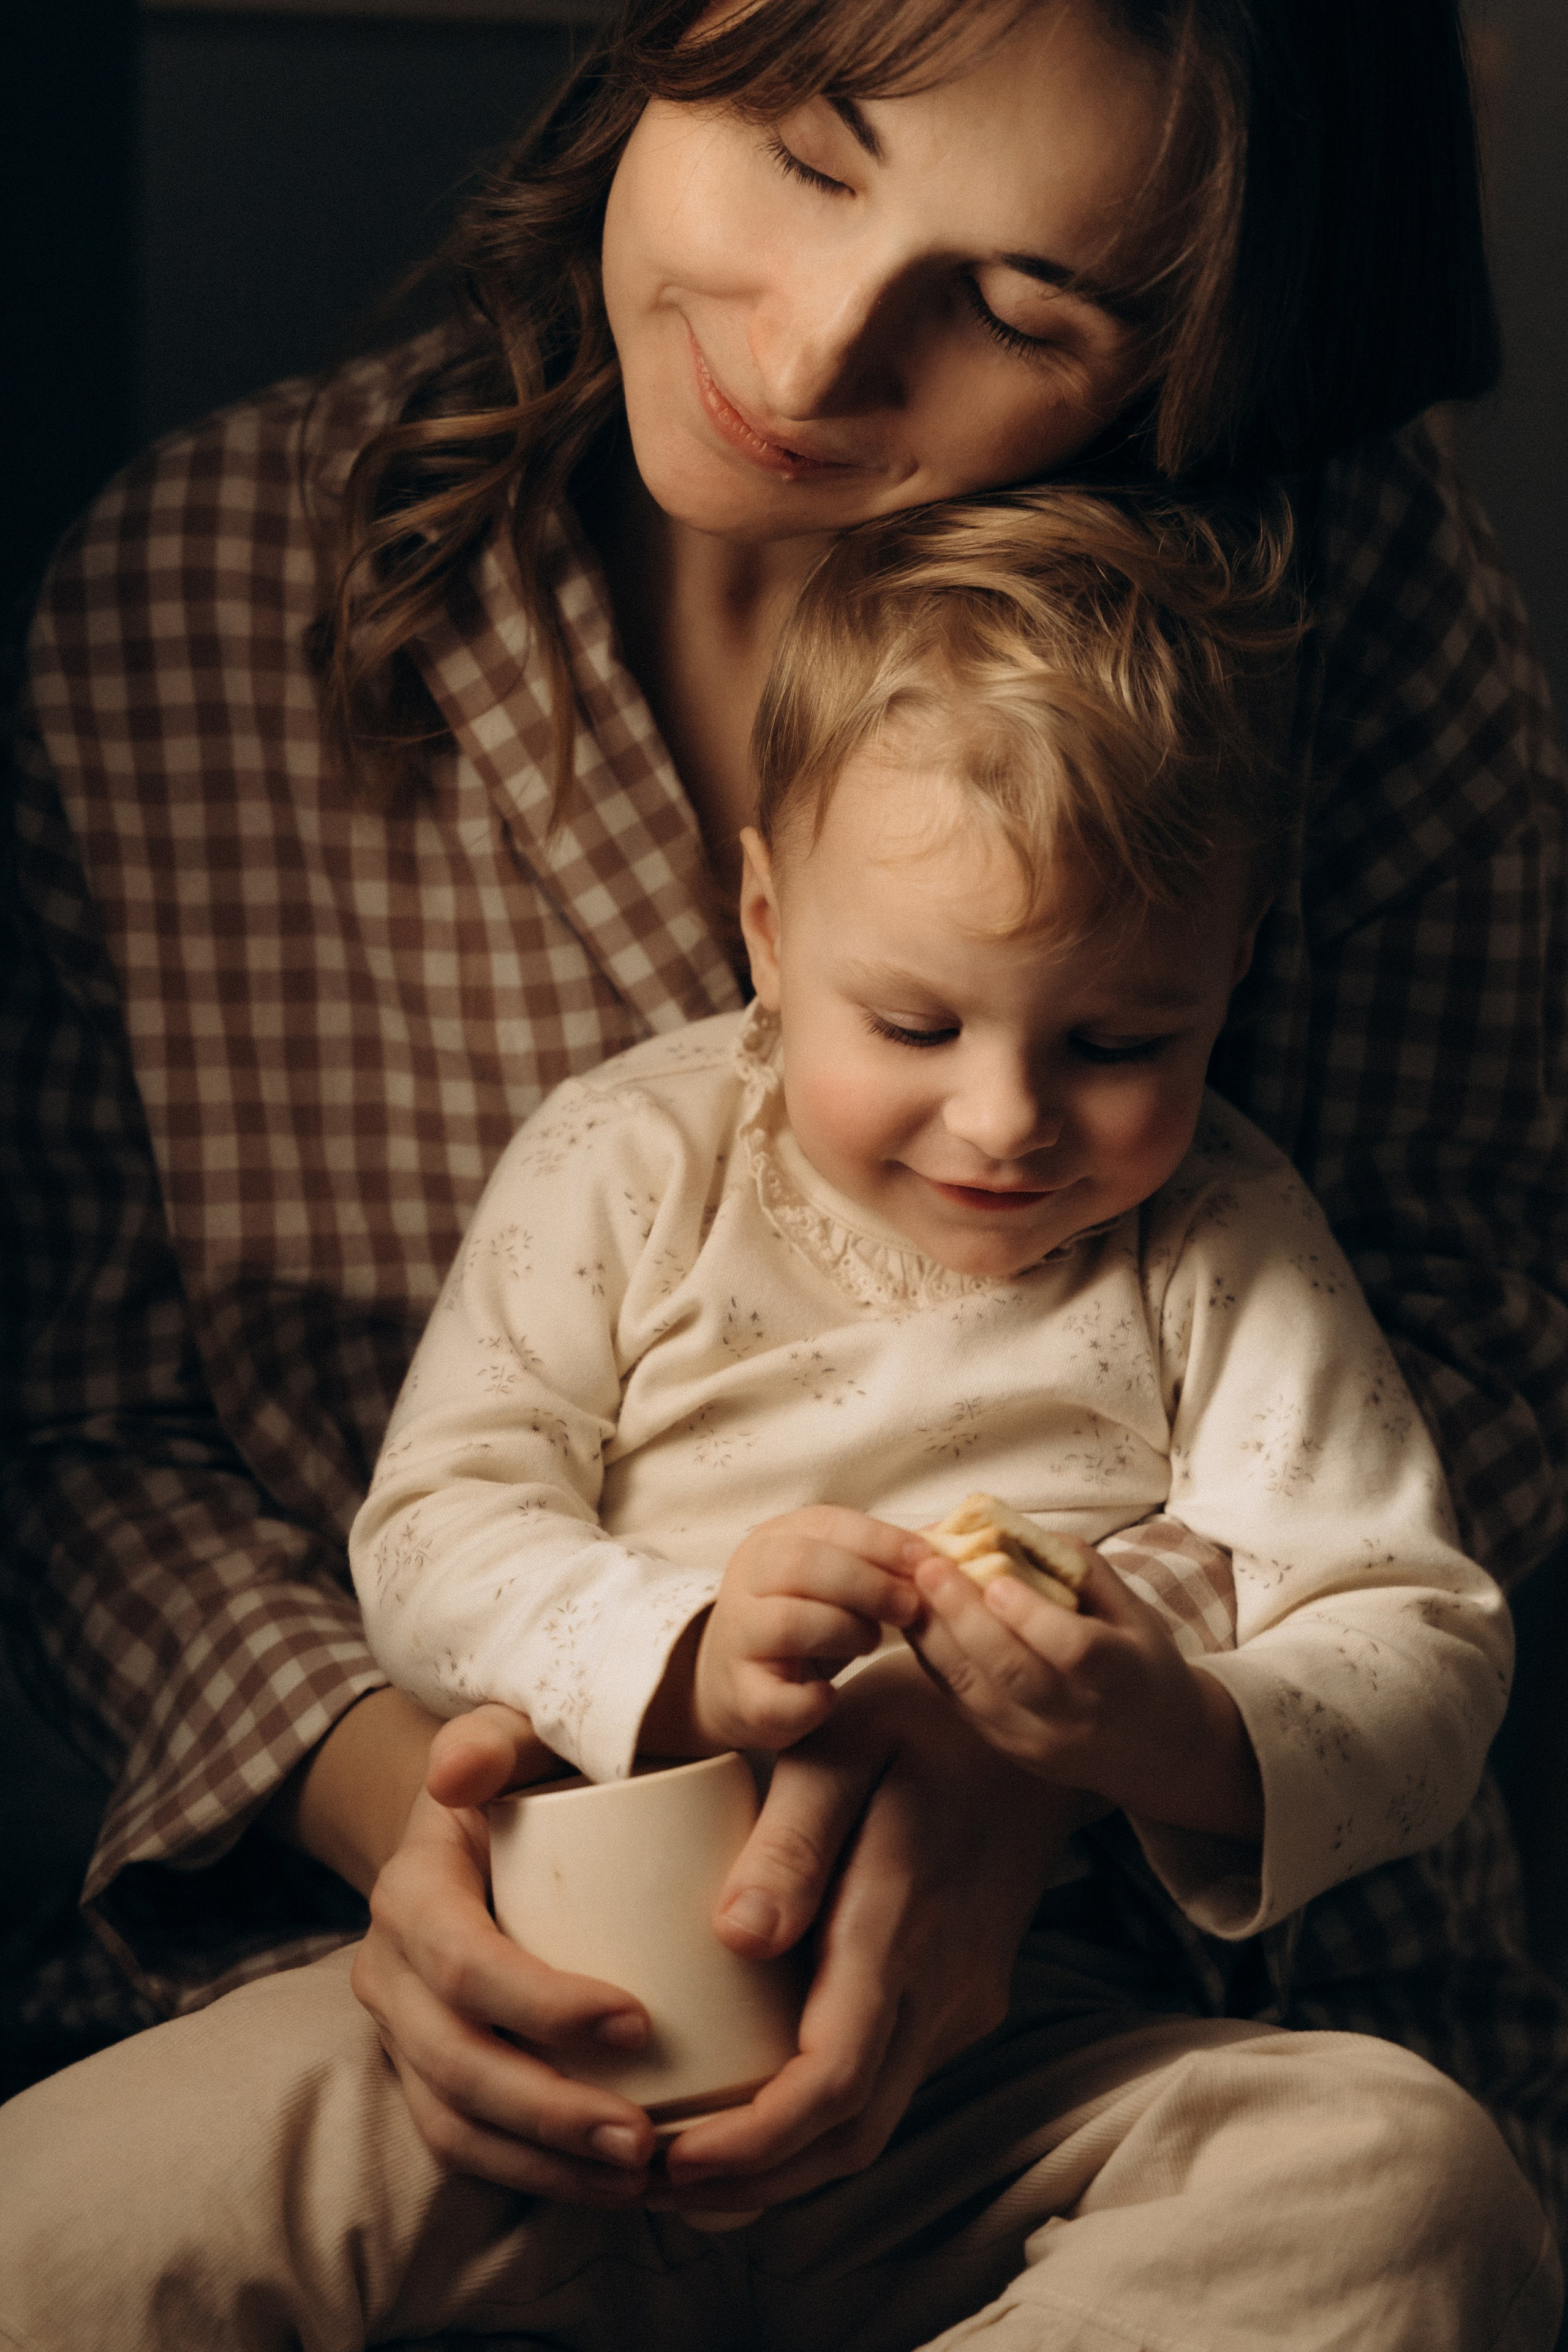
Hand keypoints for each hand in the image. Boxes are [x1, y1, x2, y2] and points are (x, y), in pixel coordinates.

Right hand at [350, 1702, 662, 2202]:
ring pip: (455, 2125)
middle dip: (550, 2113)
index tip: (639, 2022)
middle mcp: (391, 1974)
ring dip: (546, 2165)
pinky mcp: (429, 2078)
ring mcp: (403, 2036)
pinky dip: (535, 2177)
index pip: (464, 1965)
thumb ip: (495, 1735)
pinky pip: (467, 2146)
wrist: (474, 1825)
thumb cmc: (520, 1776)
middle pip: (456, 2065)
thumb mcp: (512, 1734)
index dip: (542, 2005)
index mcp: (410, 1893)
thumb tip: (454, 1772)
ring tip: (640, 2176)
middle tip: (646, 2139)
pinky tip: (613, 2186)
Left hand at [645, 1652, 1080, 2212]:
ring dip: (780, 2170)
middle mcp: (942, 1983)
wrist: (1035, 1722)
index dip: (752, 2141)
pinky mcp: (961, 1999)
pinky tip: (747, 2119)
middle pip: (851, 2132)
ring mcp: (960, 1999)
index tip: (668, 2160)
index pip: (835, 2076)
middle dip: (749, 2181)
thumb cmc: (917, 1716)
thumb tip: (734, 1938)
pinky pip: (888, 2087)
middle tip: (642, 2188)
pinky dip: (816, 2126)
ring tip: (676, 2177)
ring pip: (873, 2125)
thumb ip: (794, 1837)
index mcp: (903, 1920)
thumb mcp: (844, 1743)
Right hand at [689, 1506, 925, 1750]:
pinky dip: (813, 1701)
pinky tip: (832, 1696)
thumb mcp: (837, 1575)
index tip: (924, 1559)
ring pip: (790, 1623)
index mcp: (775, 1540)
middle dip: (868, 1584)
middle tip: (910, 1606)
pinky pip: (778, 1698)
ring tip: (869, 1641)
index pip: (828, 1524)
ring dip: (845, 1632)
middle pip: (802, 1565)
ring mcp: (738, 1637)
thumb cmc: (804, 1616)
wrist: (735, 1679)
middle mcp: (747, 1581)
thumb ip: (883, 1557)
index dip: (881, 1540)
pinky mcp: (741, 1695)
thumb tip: (947, 1536)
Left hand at [911, 1546, 1262, 1840]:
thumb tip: (1007, 1528)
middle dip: (965, 1617)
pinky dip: (931, 1654)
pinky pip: (958, 1697)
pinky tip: (913, 1614)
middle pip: (1014, 1672)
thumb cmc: (1140, 1660)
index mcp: (1123, 1676)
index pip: (1075, 1651)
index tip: (996, 1579)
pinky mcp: (1003, 1744)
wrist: (1154, 1749)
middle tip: (929, 1567)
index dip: (1033, 1617)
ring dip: (935, 1633)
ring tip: (907, 1583)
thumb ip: (1076, 1567)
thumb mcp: (1132, 1609)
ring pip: (974, 1690)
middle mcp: (1077, 1717)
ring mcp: (1035, 1739)